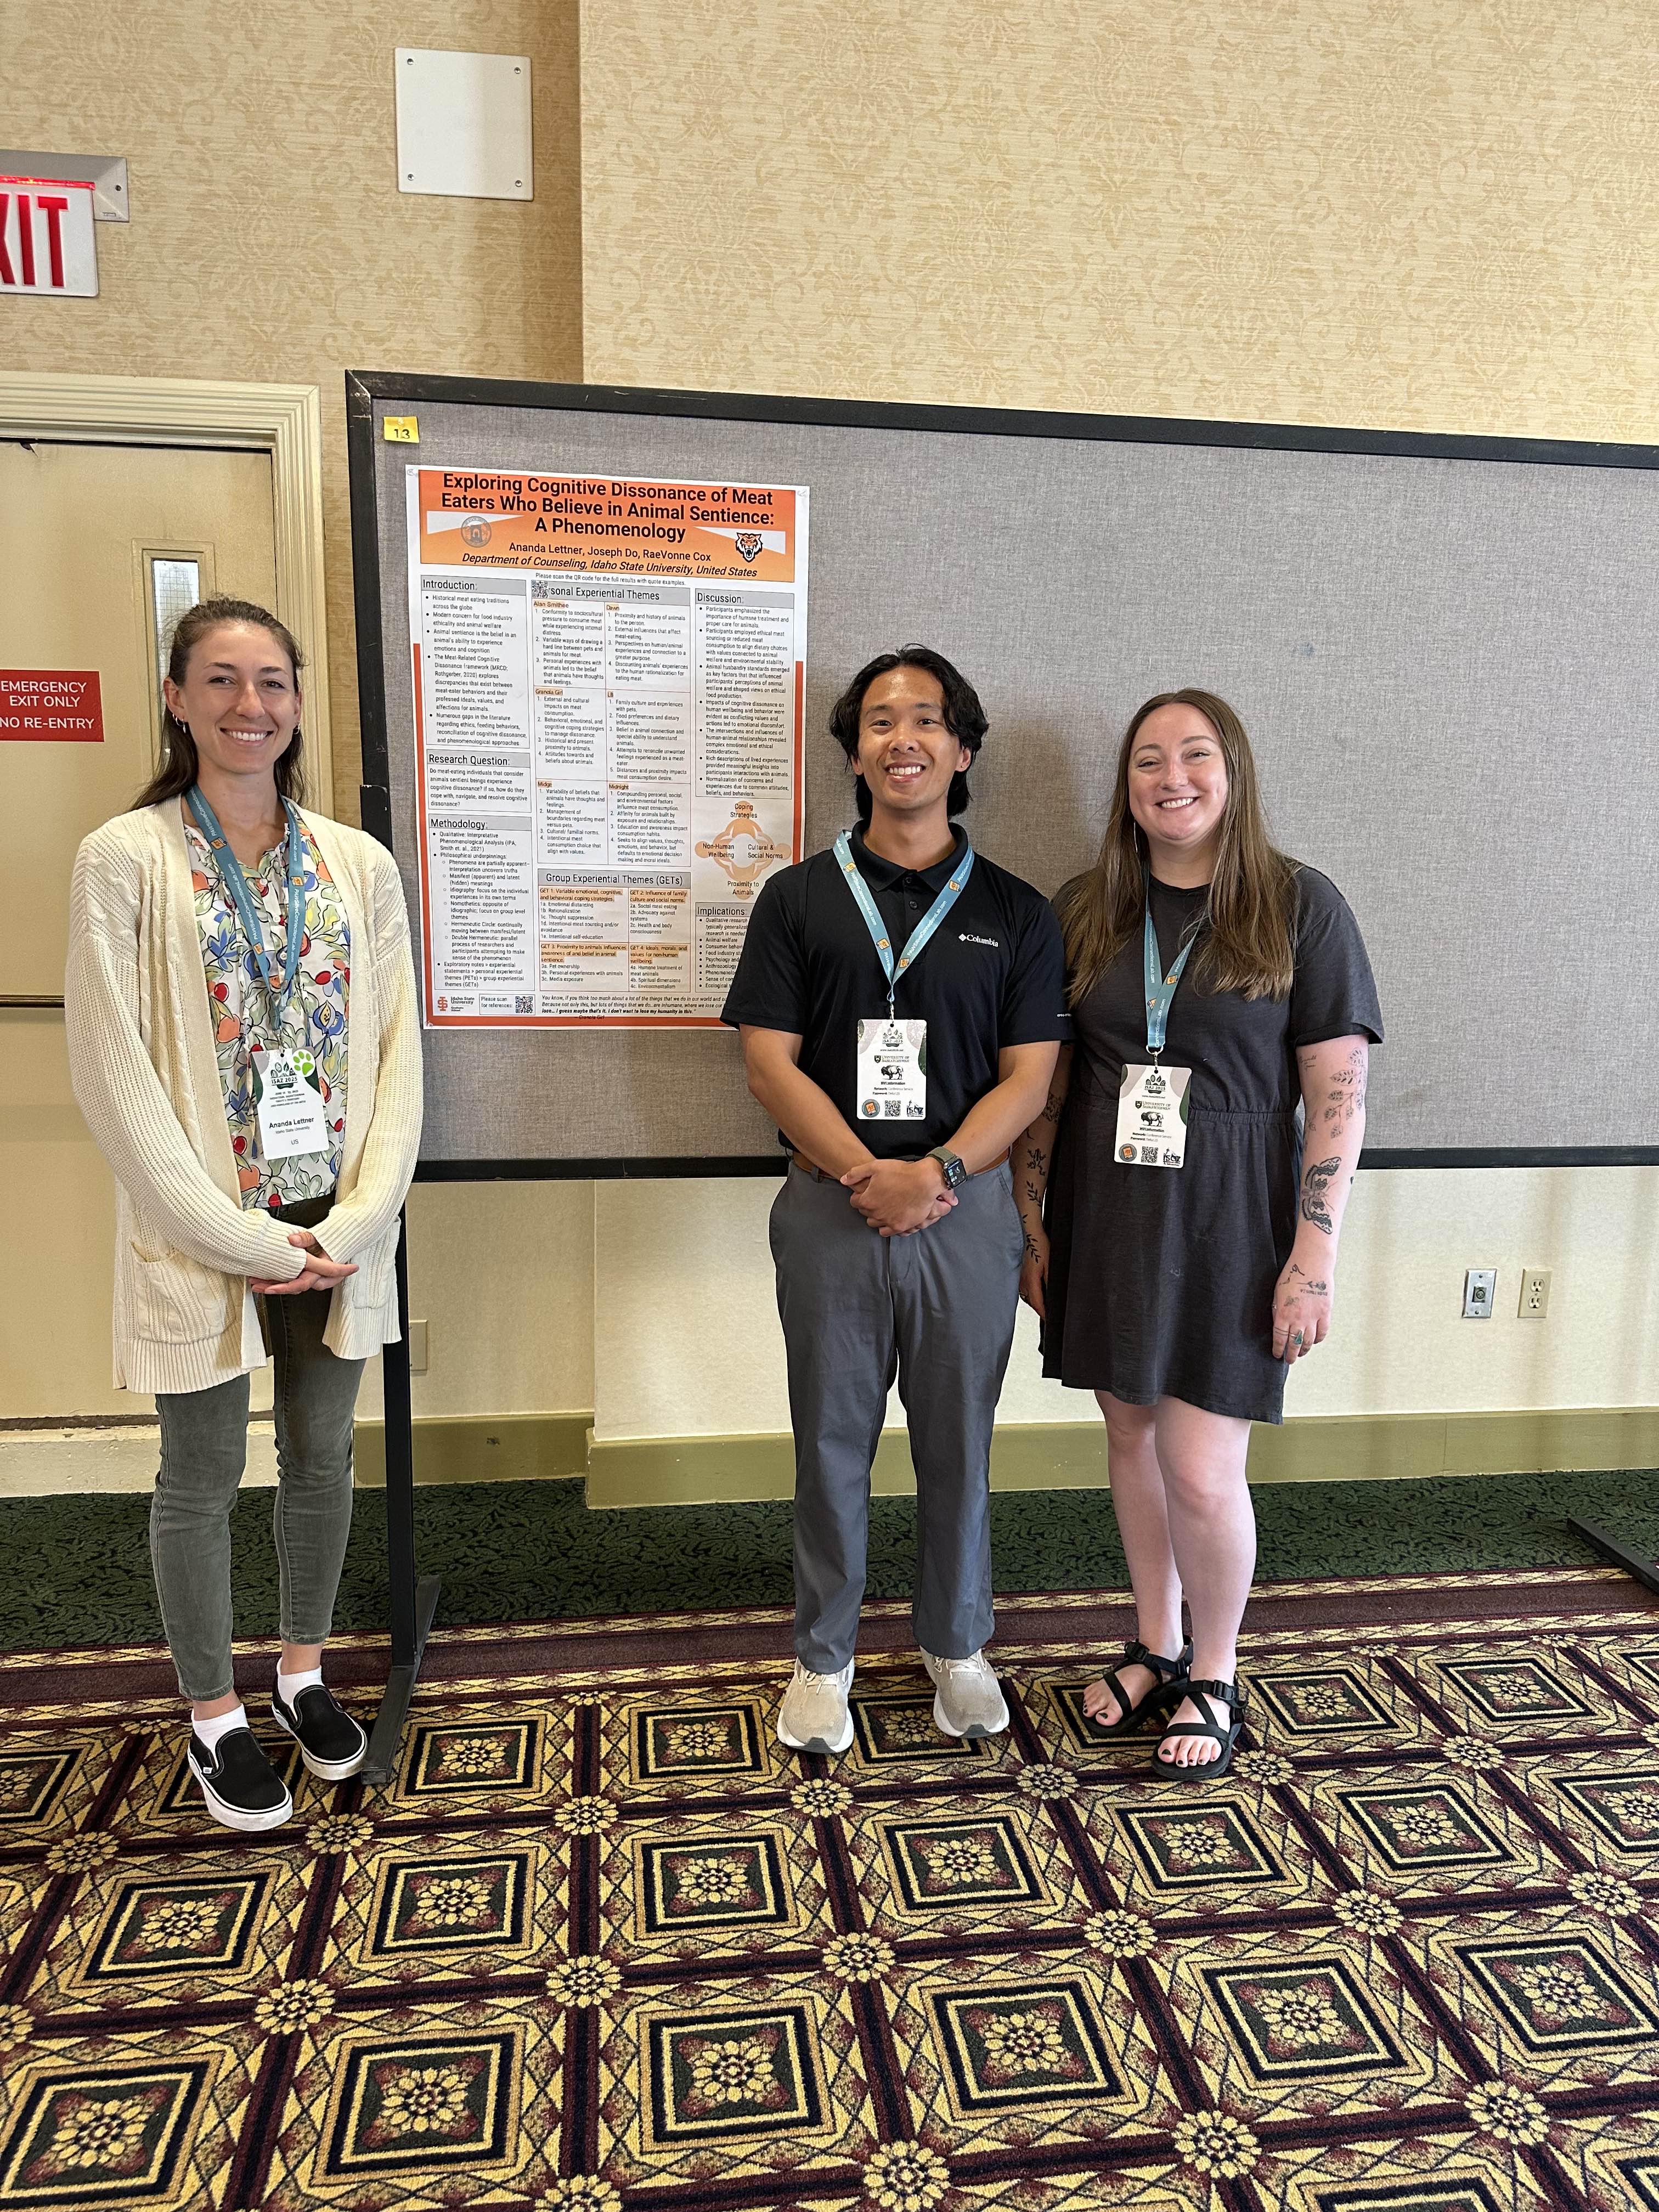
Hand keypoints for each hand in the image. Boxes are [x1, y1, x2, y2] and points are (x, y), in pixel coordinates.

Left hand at [252, 1227, 358, 1296]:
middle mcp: (319, 1278)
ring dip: (274, 1286)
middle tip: (258, 1286)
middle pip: (295, 1287)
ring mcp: (314, 1279)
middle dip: (274, 1288)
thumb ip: (307, 1238)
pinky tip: (265, 1279)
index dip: (286, 1287)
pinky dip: (279, 1282)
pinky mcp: (308, 1276)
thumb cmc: (331, 1241)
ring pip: (293, 1287)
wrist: (341, 1242)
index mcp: (323, 1269)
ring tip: (257, 1283)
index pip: (303, 1282)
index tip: (270, 1290)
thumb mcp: (321, 1236)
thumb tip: (292, 1239)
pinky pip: (294, 1283)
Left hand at [841, 1158, 956, 1236]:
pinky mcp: (899, 1226)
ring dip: (876, 1216)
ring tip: (883, 1207)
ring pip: (874, 1223)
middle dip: (868, 1205)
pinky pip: (886, 1232)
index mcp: (867, 1200)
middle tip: (877, 1197)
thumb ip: (856, 1173)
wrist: (924, 1182)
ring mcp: (887, 1221)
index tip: (866, 1191)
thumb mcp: (876, 1166)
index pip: (854, 1202)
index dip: (859, 1195)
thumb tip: (843, 1180)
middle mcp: (875, 1213)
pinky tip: (889, 1217)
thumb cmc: (900, 1172)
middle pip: (864, 1213)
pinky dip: (885, 1226)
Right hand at [1018, 1221, 1049, 1317]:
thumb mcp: (1050, 1265)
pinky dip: (1033, 1295)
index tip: (1050, 1321)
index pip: (1037, 1304)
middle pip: (1032, 1303)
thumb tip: (1054, 1296)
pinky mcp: (1020, 1275)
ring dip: (1037, 1303)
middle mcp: (1023, 1282)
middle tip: (1051, 1316)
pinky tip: (1039, 1292)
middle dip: (1041, 1310)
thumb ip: (1051, 1282)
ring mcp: (1020, 1279)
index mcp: (1031, 1281)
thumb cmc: (1040, 1246)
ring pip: (1028, 1297)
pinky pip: (1026, 1290)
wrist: (1030, 1234)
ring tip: (1046, 1307)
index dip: (1044, 1314)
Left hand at [1273, 1253, 1332, 1361]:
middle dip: (1290, 1355)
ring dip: (1303, 1350)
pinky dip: (1317, 1339)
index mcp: (1283, 1313)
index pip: (1279, 1339)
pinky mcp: (1325, 1313)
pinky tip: (1313, 1341)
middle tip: (1289, 1360)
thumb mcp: (1277, 1293)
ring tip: (1300, 1353)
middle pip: (1294, 1344)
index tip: (1277, 1354)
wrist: (1312, 1263)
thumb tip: (1278, 1324)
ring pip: (1308, 1341)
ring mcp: (1313, 1317)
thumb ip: (1277, 1310)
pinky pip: (1322, 1332)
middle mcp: (1298, 1318)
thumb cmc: (1292, 1275)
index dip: (1278, 1349)